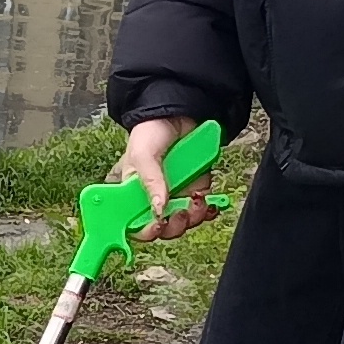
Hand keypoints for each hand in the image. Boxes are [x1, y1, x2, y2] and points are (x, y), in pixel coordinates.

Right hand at [121, 119, 227, 243]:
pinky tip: (208, 201)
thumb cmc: (150, 132)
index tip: (157, 226)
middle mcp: (155, 197)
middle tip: (180, 213)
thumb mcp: (143, 155)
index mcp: (134, 193)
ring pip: (185, 221)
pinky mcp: (197, 187)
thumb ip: (150, 182)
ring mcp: (177, 194)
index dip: (146, 231)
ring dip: (193, 218)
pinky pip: (203, 208)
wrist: (177, 113)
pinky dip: (208, 209)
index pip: (136, 223)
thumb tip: (158, 209)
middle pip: (164, 228)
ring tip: (197, 201)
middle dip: (174, 226)